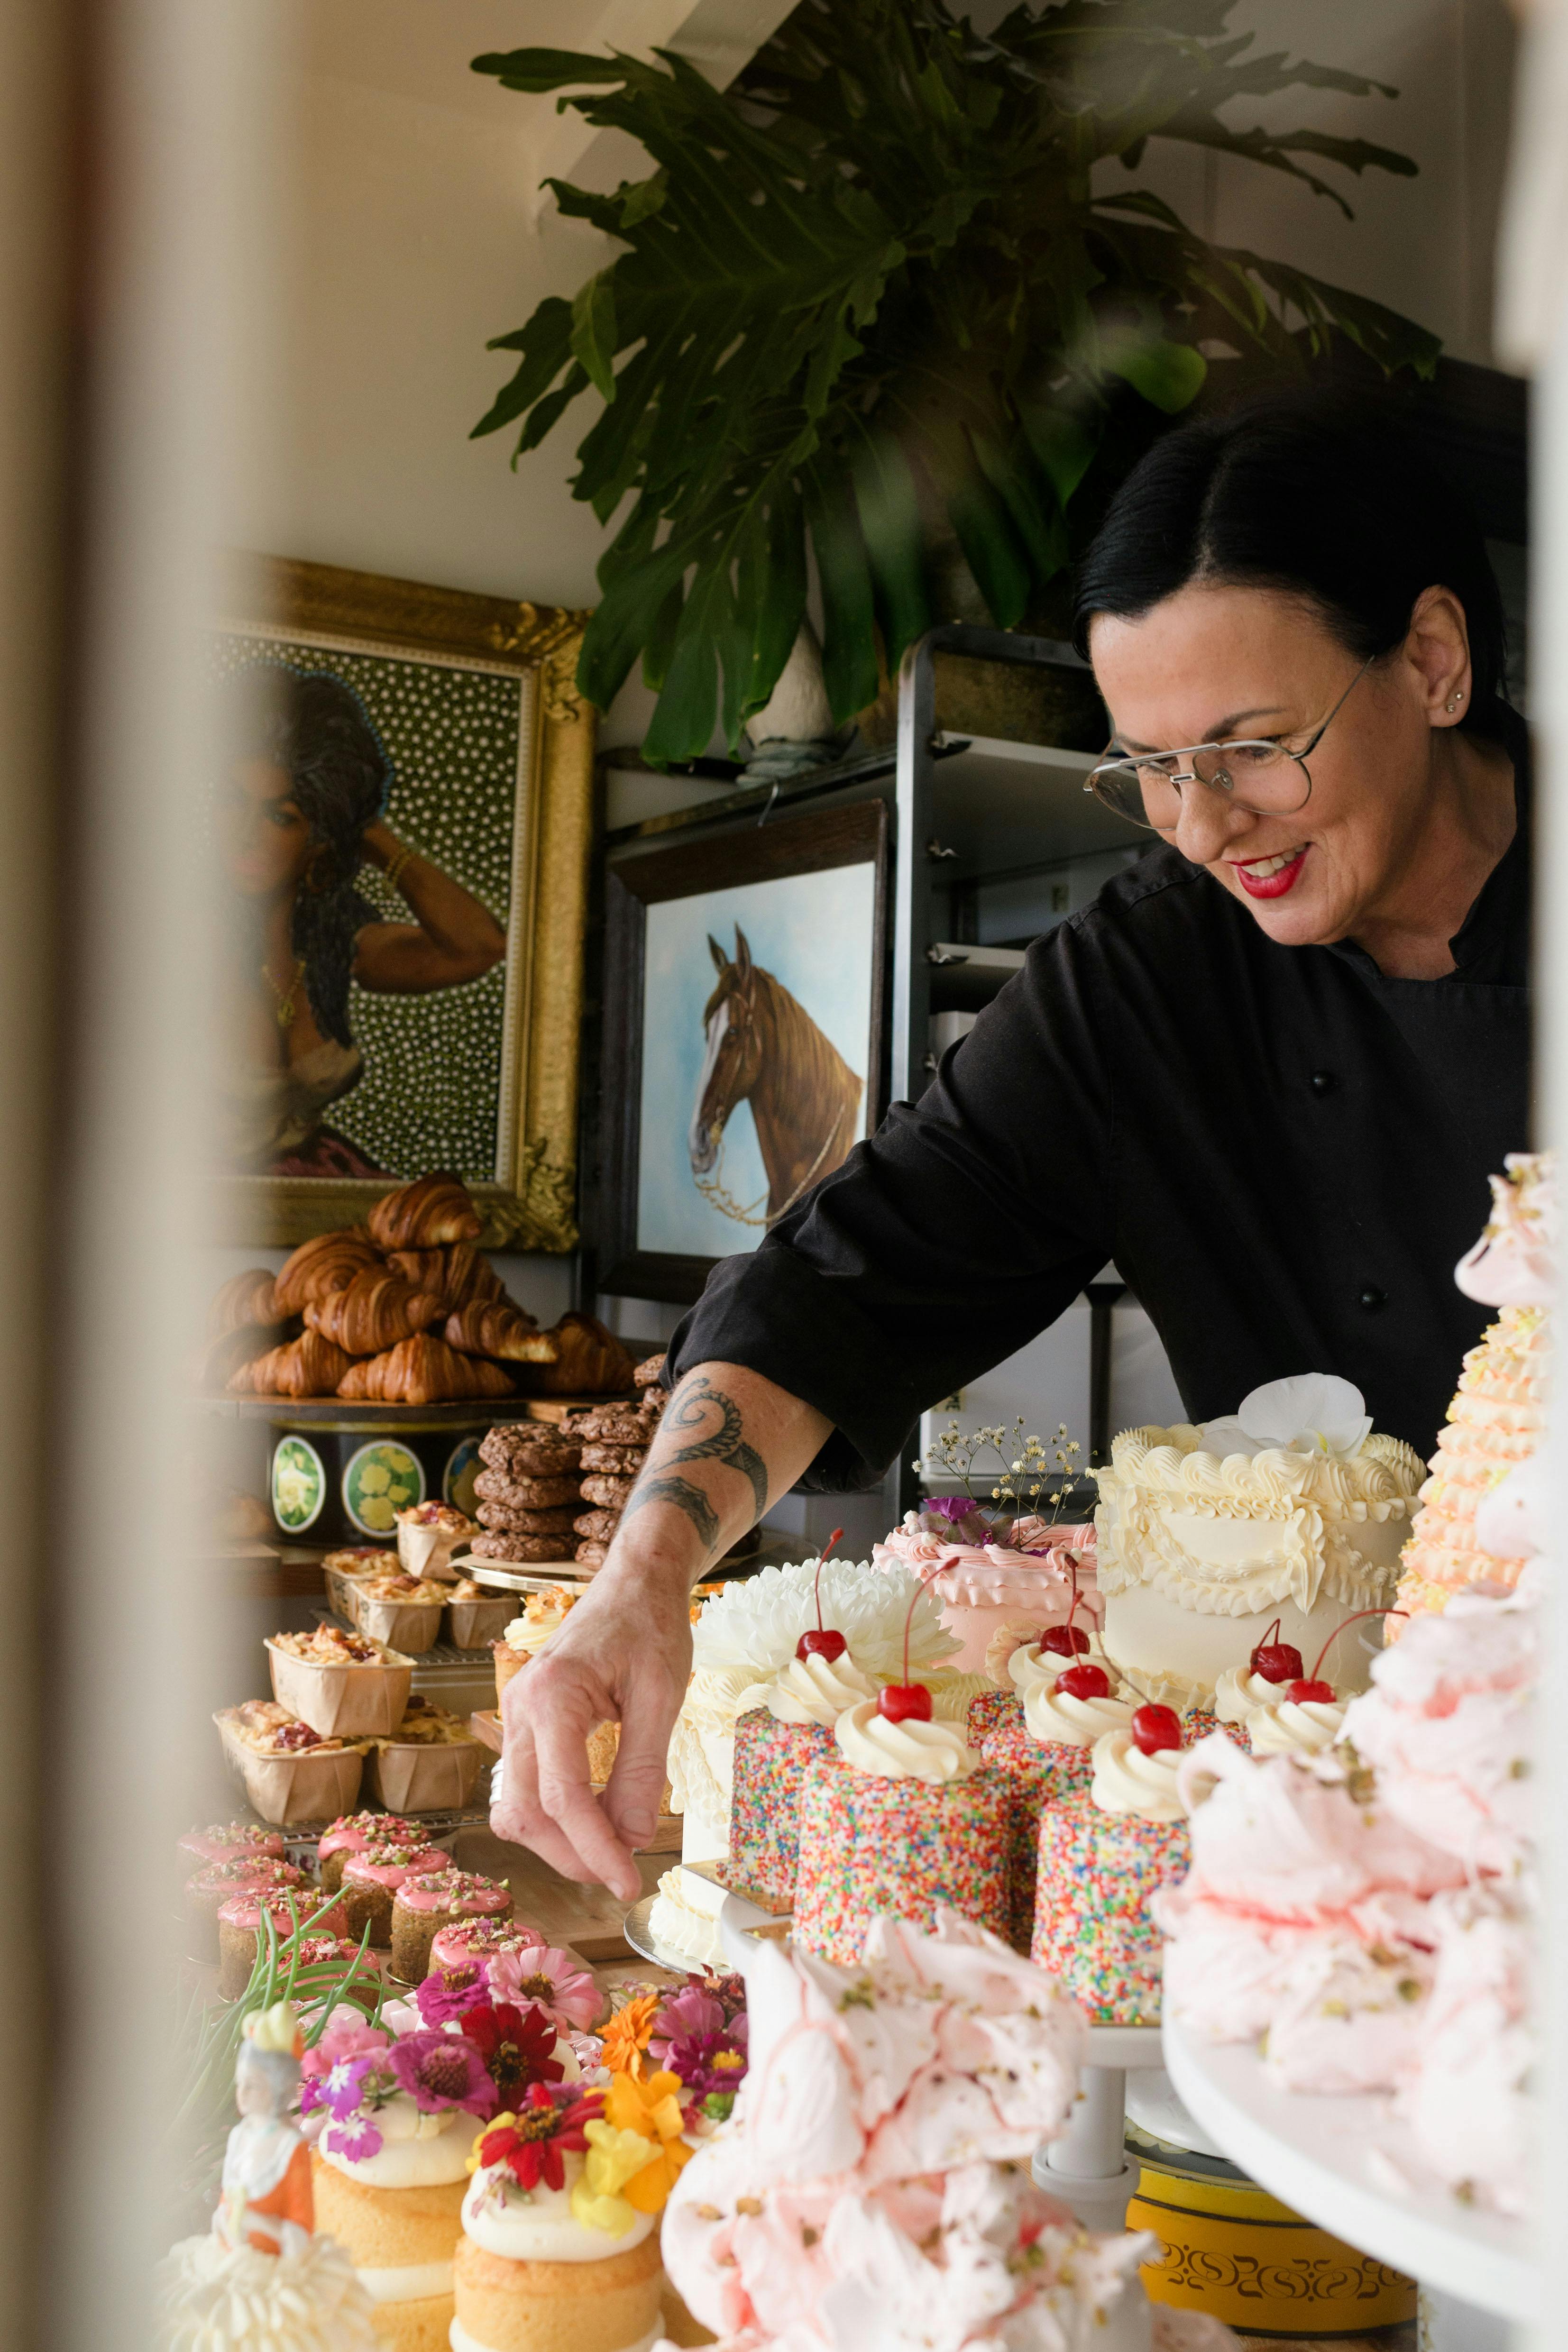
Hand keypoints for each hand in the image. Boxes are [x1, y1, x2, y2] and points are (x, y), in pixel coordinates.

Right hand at [489, 1565, 692, 1903]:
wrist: (634, 1581)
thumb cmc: (651, 1626)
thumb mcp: (662, 1696)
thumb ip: (644, 1769)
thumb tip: (631, 1839)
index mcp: (552, 1695)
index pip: (562, 1797)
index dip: (594, 1849)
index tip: (629, 1882)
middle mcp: (520, 1708)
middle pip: (526, 1812)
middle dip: (572, 1854)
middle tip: (623, 1873)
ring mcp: (517, 1716)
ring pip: (516, 1807)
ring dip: (559, 1839)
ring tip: (614, 1847)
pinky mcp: (527, 1724)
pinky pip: (525, 1787)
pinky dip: (556, 1815)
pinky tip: (598, 1818)